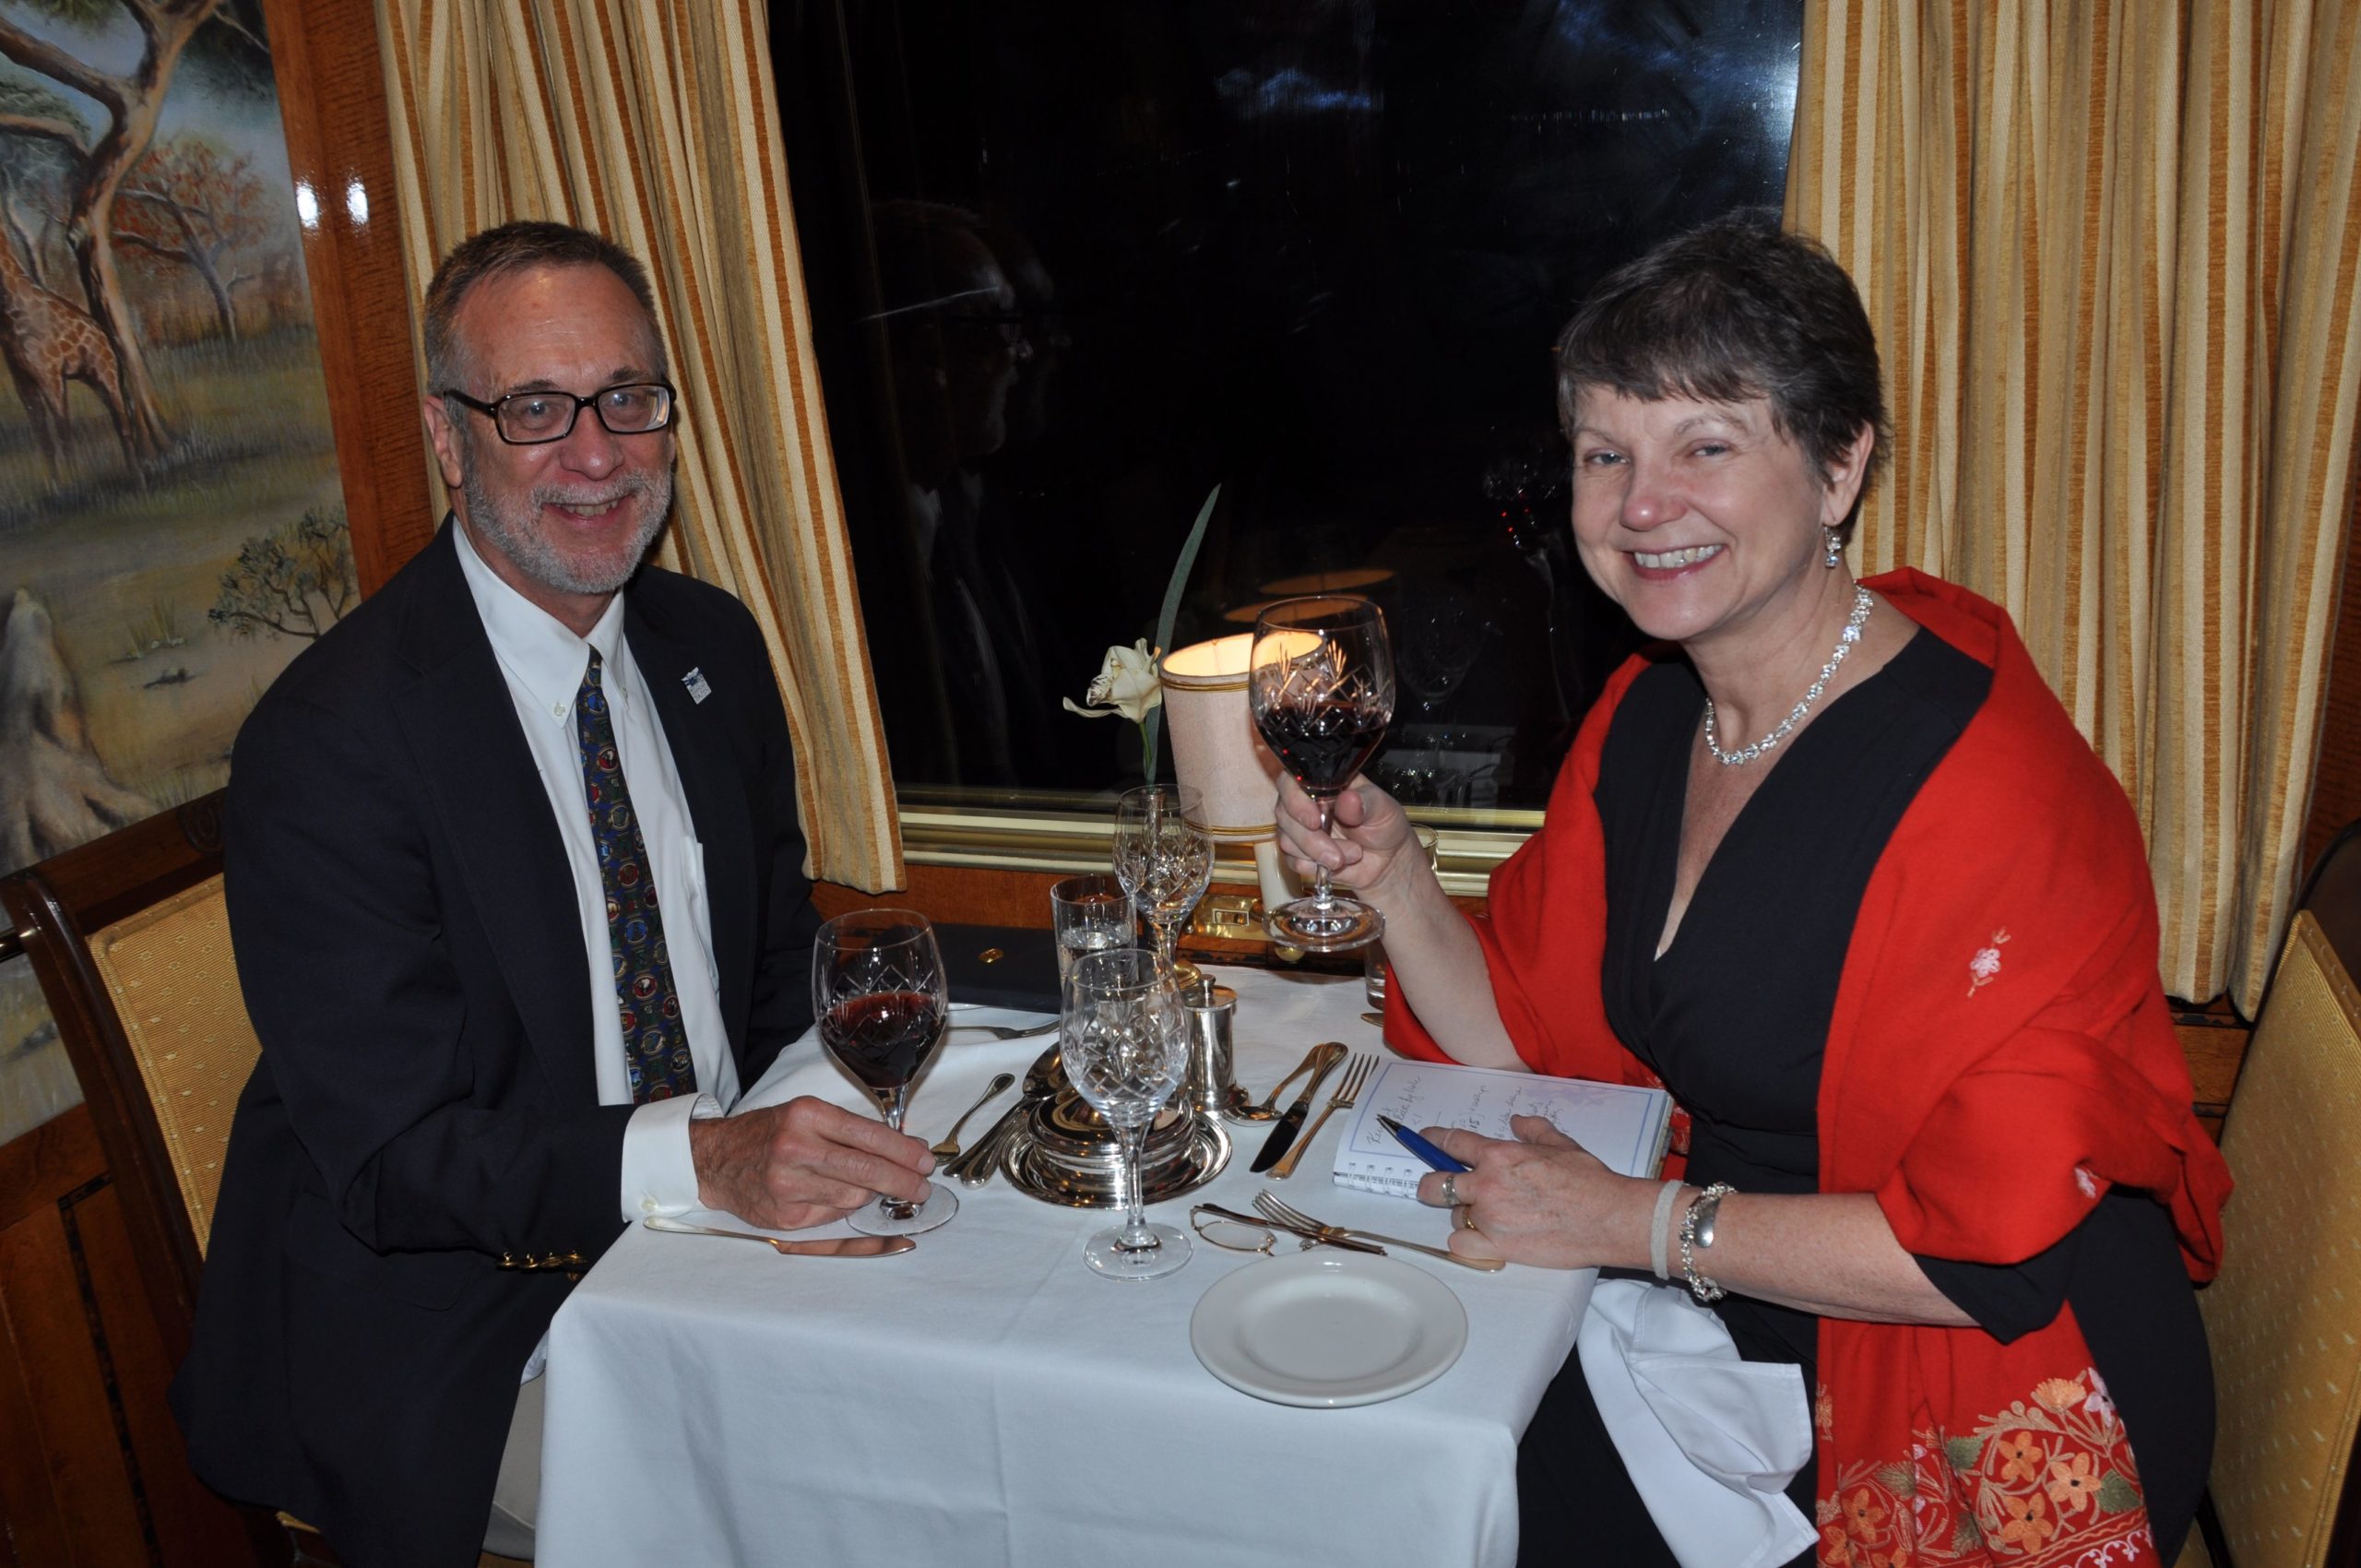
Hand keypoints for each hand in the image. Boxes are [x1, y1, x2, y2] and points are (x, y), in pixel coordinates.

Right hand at [690, 1095, 934, 1230]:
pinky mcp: (785, 1215)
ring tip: (872, 1187)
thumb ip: (854, 1131)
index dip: (903, 1151)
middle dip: (902, 1181)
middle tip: (922, 1186)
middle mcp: (796, 1147)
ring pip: (853, 1197)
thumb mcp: (808, 1116)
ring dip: (870, 1194)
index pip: (868, 1135)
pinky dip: (843, 1207)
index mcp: (807, 1115)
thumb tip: (907, 1148)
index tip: (925, 1160)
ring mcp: (788, 1184)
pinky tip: (836, 1196)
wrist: (717, 1159)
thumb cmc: (769, 1134)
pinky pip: (833, 1214)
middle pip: (865, 1171)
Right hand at [1273, 772, 1420, 901]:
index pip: (1291, 781)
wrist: (1388, 860)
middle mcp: (1306, 803)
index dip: (1295, 800)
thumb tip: (1348, 799)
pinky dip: (1314, 867)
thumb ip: (1366, 802)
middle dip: (1311, 839)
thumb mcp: (1384, 809)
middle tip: (1338, 853)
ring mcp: (1300, 828)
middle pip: (1285, 814)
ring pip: (1287, 840)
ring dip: (1317, 854)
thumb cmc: (1385, 826)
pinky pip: (1292, 860)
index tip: (1314, 820)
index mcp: (1323, 783)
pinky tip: (1336, 865)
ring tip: (1351, 855)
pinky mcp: (1300, 853)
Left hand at [1414, 1115, 1652, 1269]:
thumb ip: (1533, 1130)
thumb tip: (1517, 1121)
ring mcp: (1490, 1218)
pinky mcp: (1498, 1247)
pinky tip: (1483, 1239)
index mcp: (1499, 1155)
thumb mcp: (1560, 1143)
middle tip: (1439, 1187)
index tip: (1423, 1140)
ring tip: (1489, 1216)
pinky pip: (1461, 1245)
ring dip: (1465, 1215)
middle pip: (1435, 1184)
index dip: (1432, 1140)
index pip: (1452, 1143)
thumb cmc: (1589, 1180)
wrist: (1609, 1218)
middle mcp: (1488, 1185)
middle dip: (1431, 1184)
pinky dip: (1467, 1243)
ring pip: (1454, 1216)